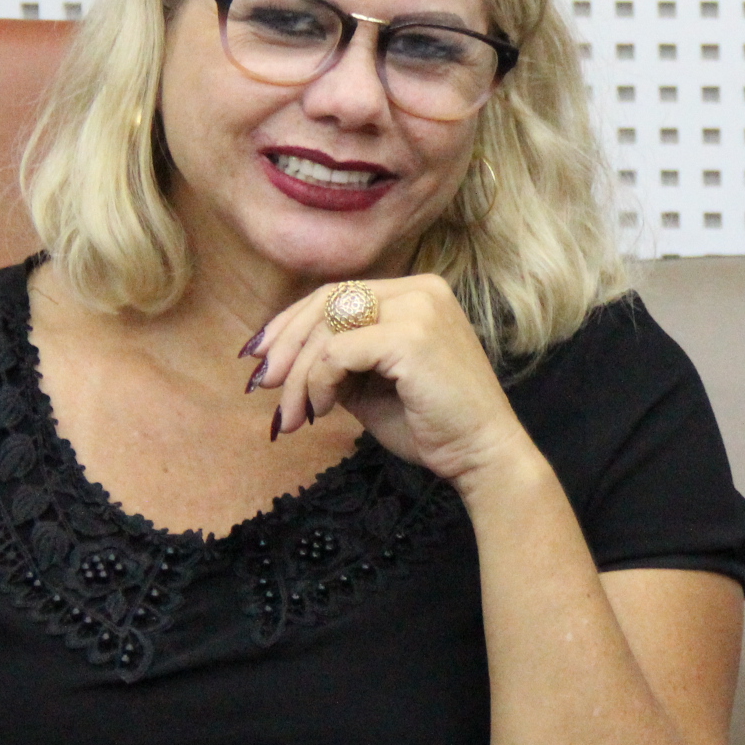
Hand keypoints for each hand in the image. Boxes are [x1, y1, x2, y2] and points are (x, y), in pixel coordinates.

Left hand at [246, 274, 534, 489]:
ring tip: (293, 416)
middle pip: (327, 300)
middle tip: (262, 386)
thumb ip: (338, 361)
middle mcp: (421, 290)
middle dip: (285, 344)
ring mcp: (418, 309)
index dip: (291, 322)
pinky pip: (337, 353)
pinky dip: (319, 383)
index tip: (262, 358)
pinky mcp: (410, 337)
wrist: (481, 455)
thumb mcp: (372, 384)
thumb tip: (281, 360)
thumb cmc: (432, 425)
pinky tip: (324, 412)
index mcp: (417, 293)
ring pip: (327, 327)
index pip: (338, 293)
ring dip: (298, 376)